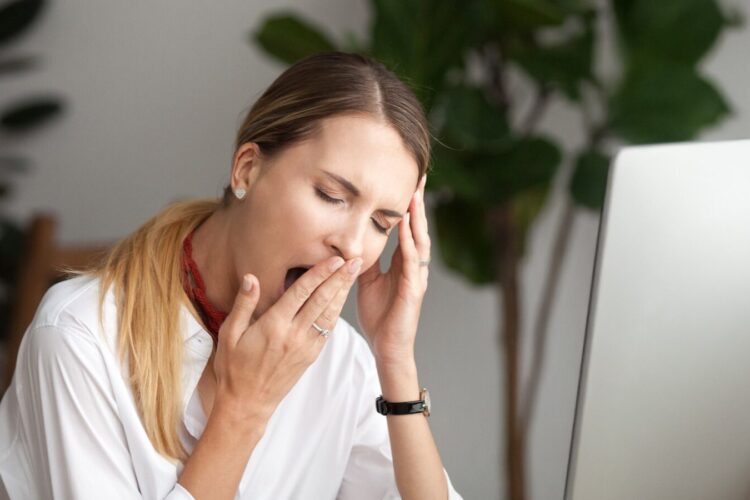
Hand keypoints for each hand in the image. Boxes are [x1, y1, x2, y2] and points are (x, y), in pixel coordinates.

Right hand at [212, 255, 361, 421]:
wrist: (247, 403)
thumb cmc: (234, 368)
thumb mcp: (229, 334)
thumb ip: (244, 304)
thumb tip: (252, 278)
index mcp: (274, 326)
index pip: (302, 293)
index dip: (320, 273)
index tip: (334, 259)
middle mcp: (294, 335)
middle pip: (322, 300)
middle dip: (340, 278)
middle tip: (355, 260)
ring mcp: (305, 347)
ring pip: (329, 314)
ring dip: (343, 292)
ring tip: (354, 274)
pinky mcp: (311, 356)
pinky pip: (327, 329)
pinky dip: (337, 311)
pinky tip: (342, 299)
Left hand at [356, 174, 429, 364]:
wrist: (387, 347)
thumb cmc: (379, 316)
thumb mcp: (366, 281)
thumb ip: (364, 260)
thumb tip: (352, 241)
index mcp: (403, 263)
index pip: (407, 228)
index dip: (408, 205)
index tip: (407, 181)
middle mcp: (414, 266)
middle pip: (418, 228)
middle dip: (418, 202)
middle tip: (419, 176)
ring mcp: (416, 277)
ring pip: (420, 241)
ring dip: (417, 218)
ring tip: (416, 195)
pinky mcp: (413, 290)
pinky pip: (412, 263)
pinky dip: (410, 244)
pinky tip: (407, 229)